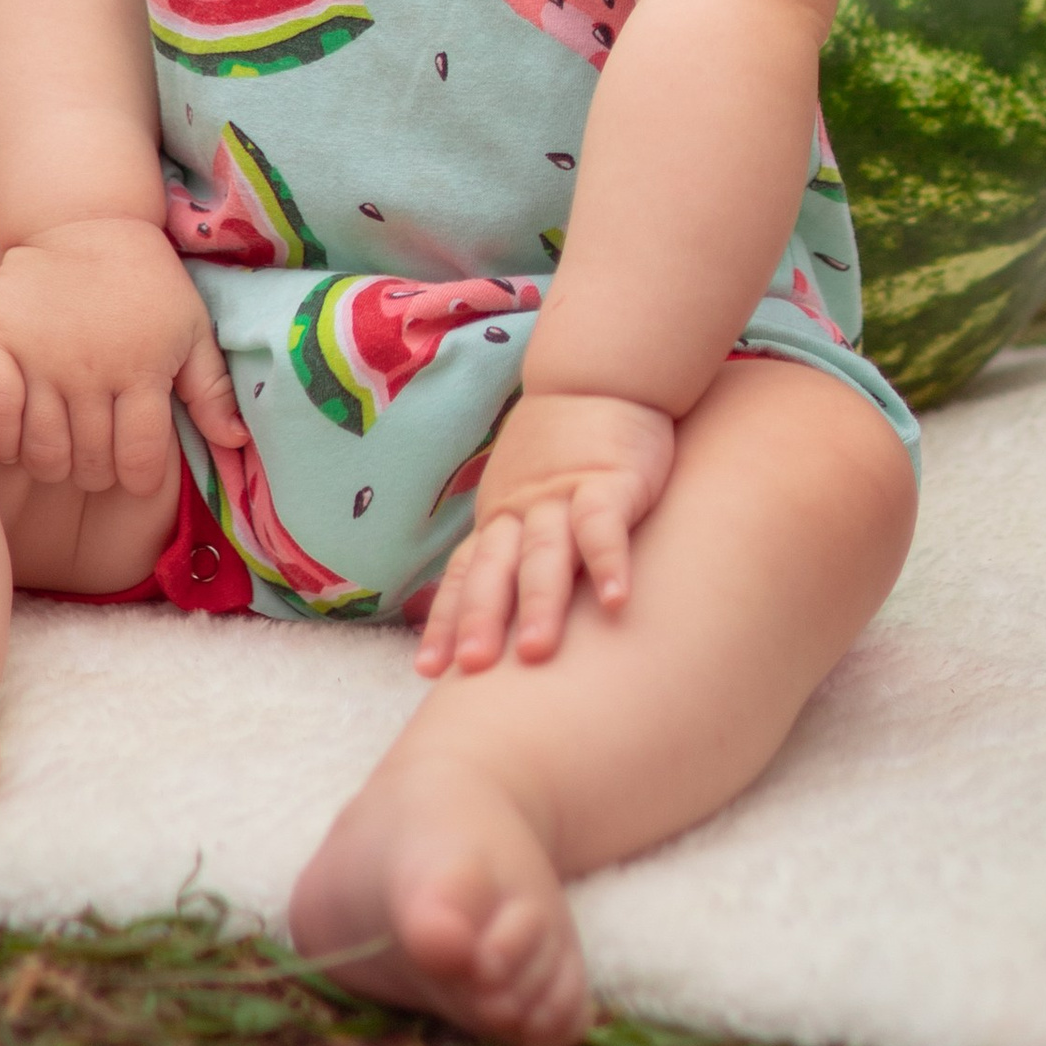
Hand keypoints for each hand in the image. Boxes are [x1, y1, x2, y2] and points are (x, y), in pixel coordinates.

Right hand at [0, 215, 243, 499]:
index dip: (140, 478)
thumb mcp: (192, 328)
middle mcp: (91, 370)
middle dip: (99, 473)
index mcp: (143, 368)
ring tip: (64, 447)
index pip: (139, 460)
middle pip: (90, 465)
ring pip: (43, 454)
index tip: (137, 470)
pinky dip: (4, 443)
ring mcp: (40, 360)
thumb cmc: (146, 282)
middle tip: (99, 455)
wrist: (85, 220)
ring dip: (54, 465)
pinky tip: (19, 438)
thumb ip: (212, 391)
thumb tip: (238, 443)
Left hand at [414, 391, 676, 677]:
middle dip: (481, 619)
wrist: (599, 374)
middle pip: (494, 569)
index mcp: (499, 519)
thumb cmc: (563, 449)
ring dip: (538, 601)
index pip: (464, 574)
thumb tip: (487, 609)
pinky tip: (616, 603)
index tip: (429, 671)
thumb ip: (509, 545)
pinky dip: (609, 562)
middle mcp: (522, 511)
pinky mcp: (611, 482)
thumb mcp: (524, 495)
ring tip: (535, 653)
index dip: (447, 620)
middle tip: (471, 669)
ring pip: (545, 553)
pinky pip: (605, 525)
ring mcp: (563, 496)